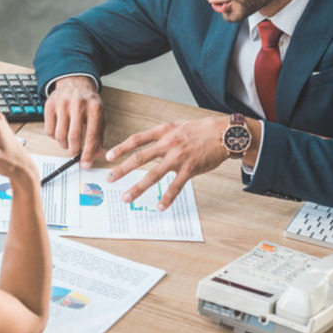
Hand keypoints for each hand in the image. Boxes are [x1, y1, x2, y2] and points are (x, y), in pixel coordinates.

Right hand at [43, 76, 104, 167]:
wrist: (75, 81)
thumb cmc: (88, 101)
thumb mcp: (99, 115)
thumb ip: (99, 135)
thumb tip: (96, 155)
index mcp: (94, 108)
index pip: (91, 136)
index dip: (88, 154)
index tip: (85, 164)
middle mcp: (78, 105)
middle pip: (74, 137)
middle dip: (74, 151)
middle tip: (75, 154)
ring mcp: (62, 104)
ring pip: (60, 135)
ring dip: (64, 144)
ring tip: (68, 141)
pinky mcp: (50, 105)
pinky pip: (49, 130)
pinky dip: (54, 136)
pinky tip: (60, 131)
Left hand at [105, 117, 229, 210]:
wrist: (224, 134)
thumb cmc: (201, 130)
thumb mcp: (177, 126)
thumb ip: (161, 135)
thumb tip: (145, 144)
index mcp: (163, 132)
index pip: (137, 139)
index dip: (121, 148)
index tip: (108, 156)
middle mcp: (168, 144)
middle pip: (139, 158)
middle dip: (122, 169)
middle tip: (109, 179)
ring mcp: (178, 157)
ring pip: (153, 175)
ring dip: (138, 188)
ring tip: (126, 197)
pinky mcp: (190, 169)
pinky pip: (175, 186)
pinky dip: (167, 198)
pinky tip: (159, 206)